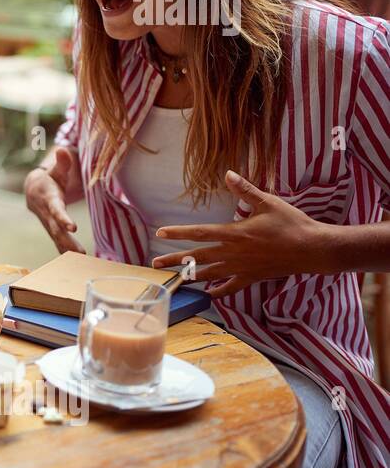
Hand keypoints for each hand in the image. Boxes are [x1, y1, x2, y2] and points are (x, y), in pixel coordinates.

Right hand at [25, 147, 84, 253]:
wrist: (33, 190)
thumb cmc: (51, 178)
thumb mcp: (57, 169)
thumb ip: (62, 162)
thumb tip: (62, 149)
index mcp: (49, 198)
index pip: (56, 209)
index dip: (62, 218)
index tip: (72, 226)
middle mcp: (46, 214)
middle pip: (56, 229)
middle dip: (67, 241)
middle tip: (80, 252)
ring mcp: (48, 224)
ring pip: (57, 239)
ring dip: (68, 250)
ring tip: (82, 259)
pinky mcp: (51, 229)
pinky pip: (57, 242)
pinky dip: (65, 252)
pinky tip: (75, 263)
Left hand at [150, 169, 329, 297]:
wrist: (313, 249)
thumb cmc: (291, 224)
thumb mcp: (267, 202)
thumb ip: (245, 190)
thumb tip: (229, 173)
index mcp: (234, 233)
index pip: (198, 233)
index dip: (178, 232)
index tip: (160, 233)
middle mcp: (233, 253)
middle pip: (197, 257)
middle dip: (175, 260)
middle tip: (156, 264)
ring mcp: (241, 268)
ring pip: (209, 274)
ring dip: (191, 276)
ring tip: (176, 278)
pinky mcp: (252, 278)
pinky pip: (230, 287)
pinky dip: (218, 291)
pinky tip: (209, 294)